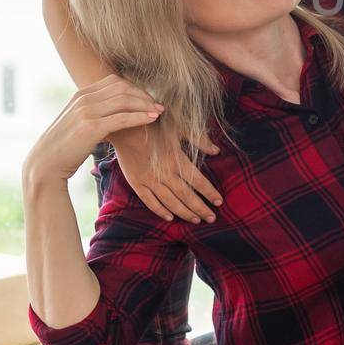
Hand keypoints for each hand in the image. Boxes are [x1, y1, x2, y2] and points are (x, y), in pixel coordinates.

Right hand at [24, 74, 166, 185]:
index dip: (135, 88)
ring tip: (159, 112)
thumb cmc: (65, 146)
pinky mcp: (91, 127)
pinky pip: (122, 117)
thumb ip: (95, 111)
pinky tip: (152, 120)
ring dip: (146, 105)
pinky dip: (140, 117)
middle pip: (122, 87)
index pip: (114, 81)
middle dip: (144, 95)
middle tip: (158, 105)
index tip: (148, 99)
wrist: (46, 164)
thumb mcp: (79, 121)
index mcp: (81, 94)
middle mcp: (83, 98)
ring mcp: (86, 111)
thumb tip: (117, 109)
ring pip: (125, 100)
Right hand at [108, 114, 223, 224]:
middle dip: (200, 208)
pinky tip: (170, 217)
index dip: (210, 193)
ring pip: (170, 201)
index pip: (198, 181)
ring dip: (184, 212)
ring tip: (196, 220)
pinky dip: (160, 210)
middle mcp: (165, 173)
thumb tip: (216, 150)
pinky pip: (149, 201)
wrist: (124, 127)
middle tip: (211, 218)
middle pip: (186, 195)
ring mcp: (150, 180)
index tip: (219, 202)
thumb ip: (199, 140)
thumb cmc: (154, 124)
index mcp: (177, 160)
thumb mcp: (179, 127)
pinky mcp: (137, 183)